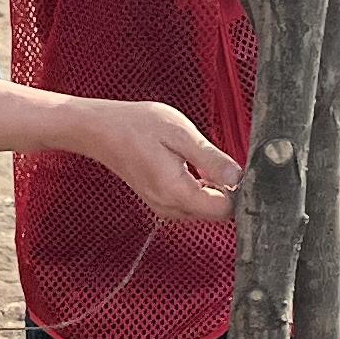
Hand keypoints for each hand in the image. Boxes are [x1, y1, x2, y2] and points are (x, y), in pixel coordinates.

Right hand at [75, 96, 238, 221]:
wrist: (101, 130)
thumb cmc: (135, 126)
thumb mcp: (181, 134)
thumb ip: (212, 160)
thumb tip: (238, 177)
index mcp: (176, 192)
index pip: (223, 210)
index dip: (235, 190)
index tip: (231, 167)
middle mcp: (169, 207)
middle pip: (215, 212)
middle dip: (224, 189)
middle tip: (212, 158)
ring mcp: (162, 207)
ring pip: (203, 208)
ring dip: (210, 188)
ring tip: (197, 158)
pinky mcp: (159, 202)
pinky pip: (189, 203)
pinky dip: (197, 188)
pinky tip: (188, 165)